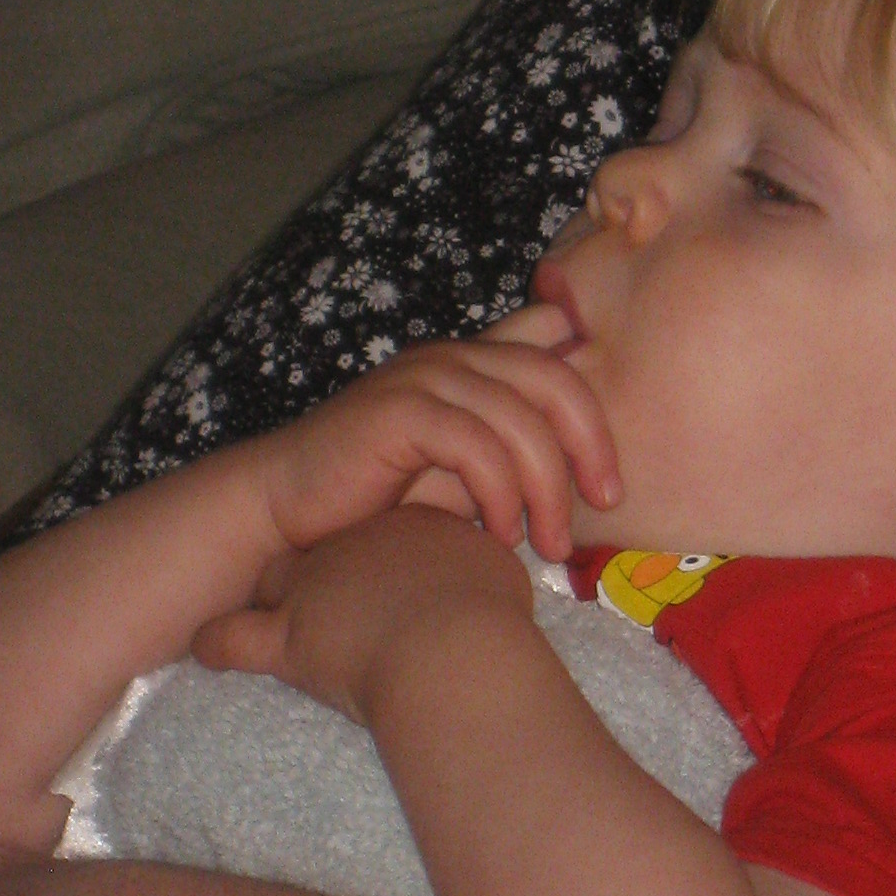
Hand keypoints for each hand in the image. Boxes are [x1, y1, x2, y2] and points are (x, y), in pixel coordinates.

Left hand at [190, 511, 530, 723]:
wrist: (454, 647)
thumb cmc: (484, 610)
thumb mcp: (498, 570)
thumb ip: (488, 561)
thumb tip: (501, 560)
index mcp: (404, 527)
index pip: (379, 526)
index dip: (374, 544)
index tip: (381, 562)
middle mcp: (351, 548)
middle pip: (322, 547)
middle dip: (314, 558)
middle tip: (319, 577)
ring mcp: (312, 591)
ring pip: (272, 583)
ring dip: (263, 595)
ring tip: (253, 599)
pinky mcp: (287, 641)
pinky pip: (234, 641)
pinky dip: (220, 643)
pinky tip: (206, 646)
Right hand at [257, 310, 618, 562]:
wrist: (285, 511)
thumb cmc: (380, 499)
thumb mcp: (463, 472)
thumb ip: (515, 452)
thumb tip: (590, 473)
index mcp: (477, 361)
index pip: (560, 350)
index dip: (597, 402)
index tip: (611, 476)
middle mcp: (455, 357)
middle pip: (557, 380)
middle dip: (592, 445)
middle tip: (606, 506)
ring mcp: (424, 378)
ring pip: (520, 419)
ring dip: (546, 488)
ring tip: (548, 545)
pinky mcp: (397, 411)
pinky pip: (474, 443)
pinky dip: (498, 493)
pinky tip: (497, 536)